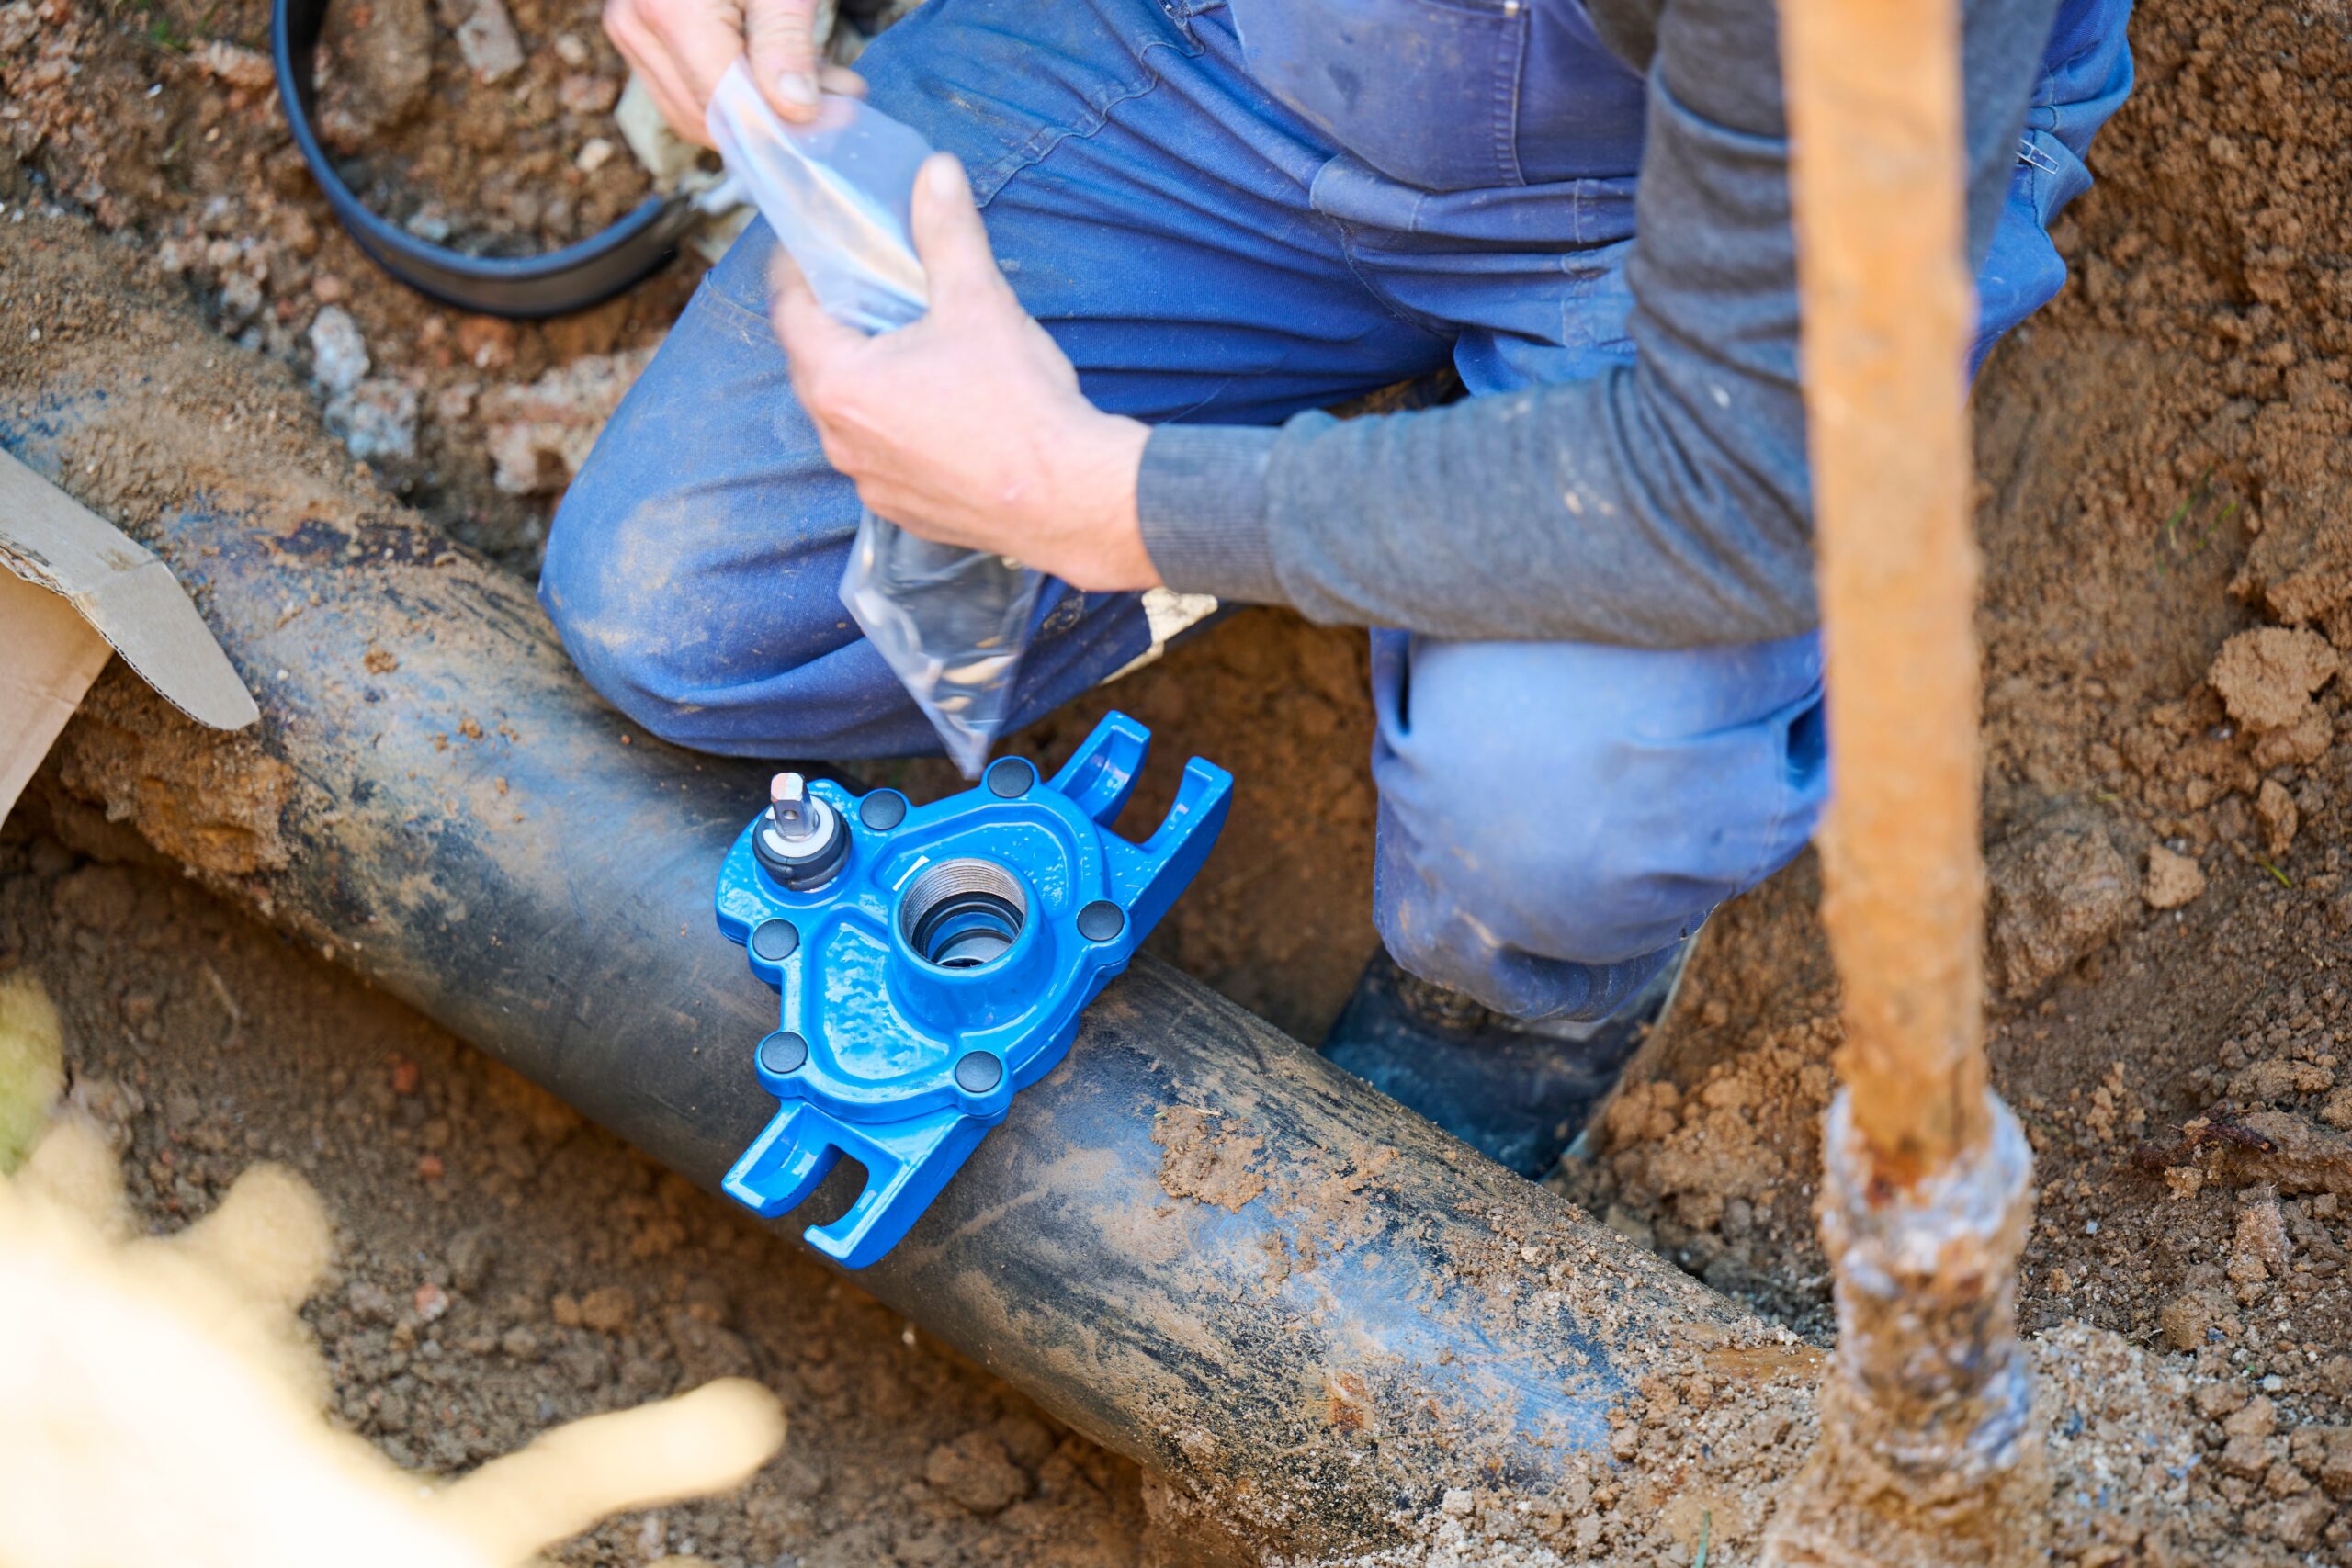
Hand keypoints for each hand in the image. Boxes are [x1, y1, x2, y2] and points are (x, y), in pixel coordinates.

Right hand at [604, 0, 866, 144]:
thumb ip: (785, 40)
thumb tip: (796, 107)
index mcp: (670, 10)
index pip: (727, 102)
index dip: (785, 121)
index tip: (841, 113)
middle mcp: (636, 27)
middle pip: (709, 115)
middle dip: (778, 117)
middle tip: (840, 96)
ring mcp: (631, 35)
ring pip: (695, 113)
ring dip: (760, 111)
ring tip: (819, 81)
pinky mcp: (639, 39)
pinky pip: (684, 93)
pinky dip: (735, 95)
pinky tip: (779, 73)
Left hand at [770, 155, 1159, 593]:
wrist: (1071, 498)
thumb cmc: (1019, 407)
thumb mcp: (979, 302)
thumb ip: (947, 232)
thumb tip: (935, 172)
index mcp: (840, 384)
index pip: (788, 311)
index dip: (797, 269)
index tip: (811, 245)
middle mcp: (840, 439)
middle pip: (814, 364)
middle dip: (833, 324)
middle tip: (864, 288)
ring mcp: (870, 481)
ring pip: (847, 415)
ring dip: (864, 378)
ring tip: (903, 345)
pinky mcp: (903, 510)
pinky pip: (880, 456)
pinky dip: (893, 425)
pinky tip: (934, 406)